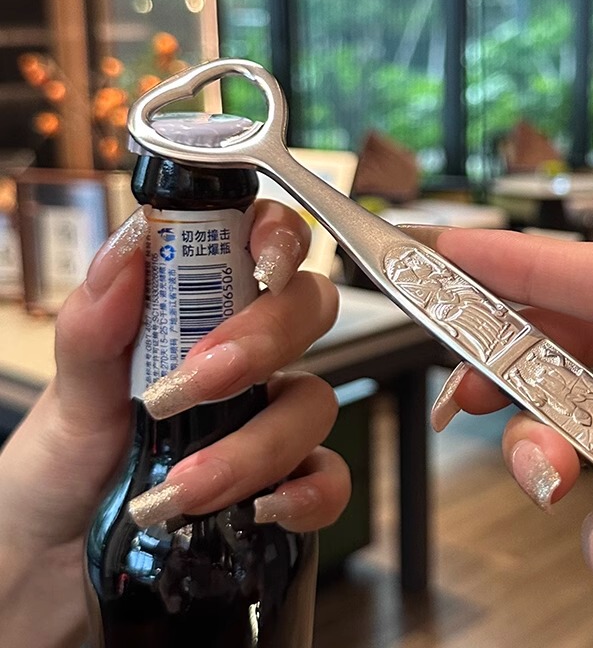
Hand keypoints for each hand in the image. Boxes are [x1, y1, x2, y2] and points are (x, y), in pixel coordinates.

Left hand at [0, 201, 349, 645]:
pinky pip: (329, 479)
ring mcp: (266, 422)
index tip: (260, 262)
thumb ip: (95, 323)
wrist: (48, 570)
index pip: (261, 245)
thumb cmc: (57, 471)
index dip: (279, 236)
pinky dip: (308, 494)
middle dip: (266, 338)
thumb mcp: (64, 396)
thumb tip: (129, 249)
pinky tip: (262, 509)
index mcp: (194, 316)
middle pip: (308, 310)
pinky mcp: (279, 487)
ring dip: (258, 441)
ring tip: (185, 483)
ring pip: (316, 400)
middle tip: (201, 379)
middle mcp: (242, 362)